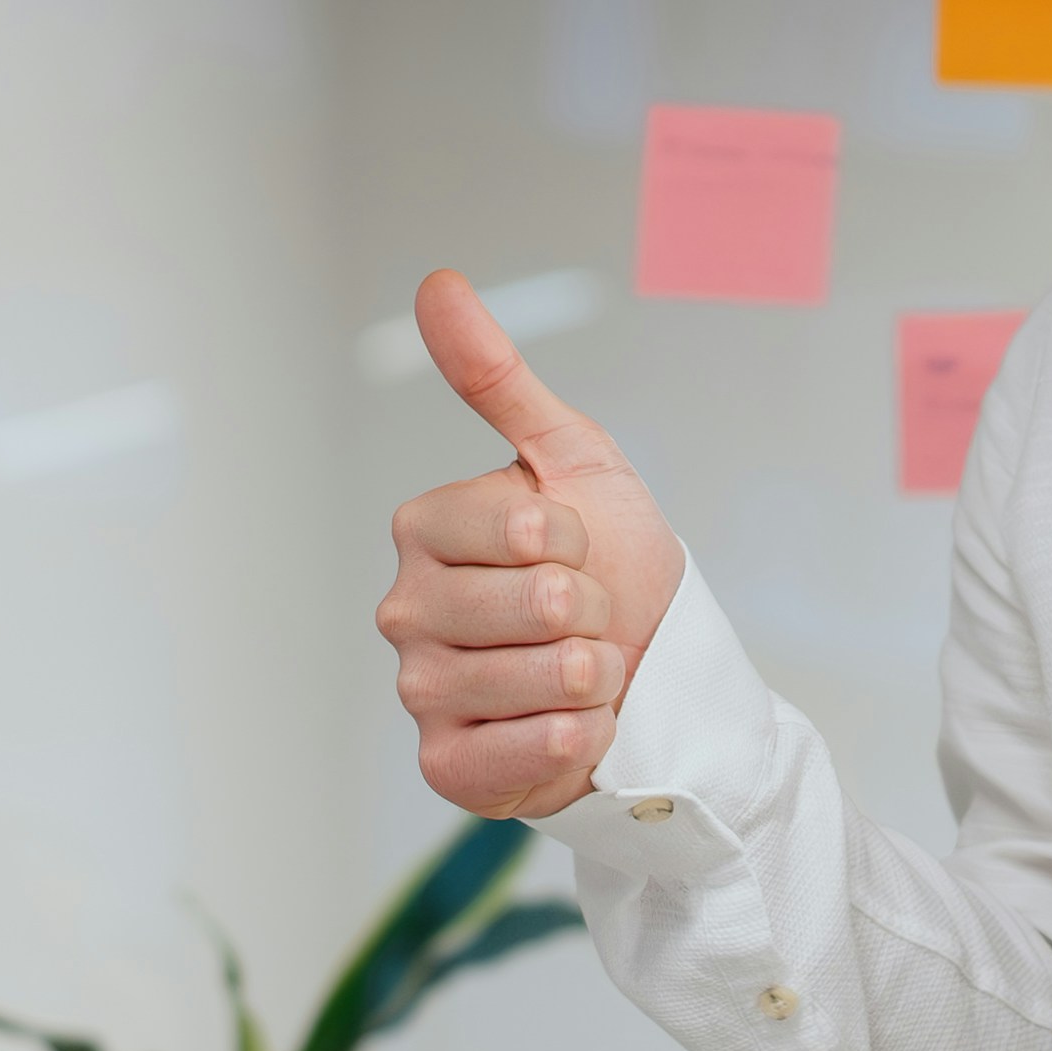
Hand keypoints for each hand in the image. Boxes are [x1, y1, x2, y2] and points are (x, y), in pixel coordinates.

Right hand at [379, 270, 681, 819]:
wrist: (645, 672)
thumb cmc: (607, 562)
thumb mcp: (569, 458)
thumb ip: (498, 378)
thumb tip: (437, 283)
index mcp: (425, 529)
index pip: (525, 527)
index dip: (577, 538)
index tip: (573, 548)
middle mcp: (406, 609)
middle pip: (537, 604)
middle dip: (594, 610)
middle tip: (584, 617)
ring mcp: (420, 692)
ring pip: (543, 677)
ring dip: (595, 675)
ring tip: (584, 670)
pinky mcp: (445, 766)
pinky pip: (524, 749)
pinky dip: (576, 737)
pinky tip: (579, 725)